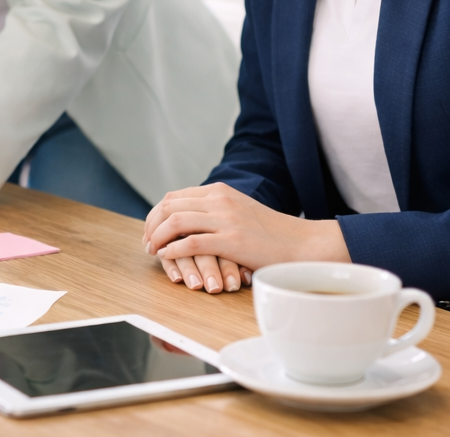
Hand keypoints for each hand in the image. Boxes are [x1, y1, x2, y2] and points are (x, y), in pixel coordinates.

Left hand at [143, 183, 349, 289]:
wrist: (302, 243)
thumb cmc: (272, 234)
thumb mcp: (240, 211)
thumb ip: (215, 211)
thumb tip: (186, 220)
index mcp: (220, 191)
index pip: (174, 196)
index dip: (155, 214)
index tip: (150, 230)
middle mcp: (219, 200)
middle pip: (169, 206)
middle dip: (150, 225)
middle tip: (146, 243)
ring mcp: (225, 219)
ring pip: (175, 221)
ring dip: (157, 237)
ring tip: (152, 251)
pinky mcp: (231, 240)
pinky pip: (190, 242)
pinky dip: (172, 250)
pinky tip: (167, 258)